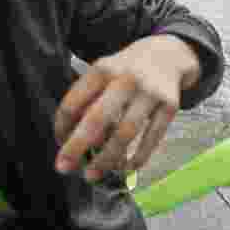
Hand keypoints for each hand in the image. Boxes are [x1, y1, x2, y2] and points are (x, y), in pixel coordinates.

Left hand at [53, 36, 198, 182]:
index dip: (62, 126)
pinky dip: (137, 158)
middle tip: (63, 167)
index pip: (74, 101)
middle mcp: (125, 79)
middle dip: (77, 146)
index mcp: (102, 69)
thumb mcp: (104, 72)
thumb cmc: (126, 70)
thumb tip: (70, 137)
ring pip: (125, 133)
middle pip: (97, 118)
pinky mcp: (170, 106)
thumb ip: (88, 98)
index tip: (59, 144)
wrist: (168, 54)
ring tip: (92, 175)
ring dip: (106, 159)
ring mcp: (150, 92)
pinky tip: (125, 169)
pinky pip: (152, 138)